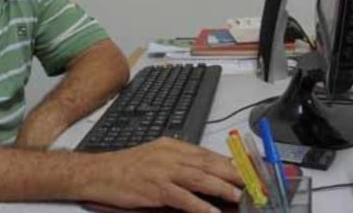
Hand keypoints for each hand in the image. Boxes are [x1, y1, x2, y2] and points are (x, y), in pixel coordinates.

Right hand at [81, 137, 242, 212]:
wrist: (100, 173)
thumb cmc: (127, 168)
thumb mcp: (157, 158)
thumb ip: (181, 164)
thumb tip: (208, 176)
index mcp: (172, 146)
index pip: (208, 154)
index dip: (230, 163)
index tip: (248, 171)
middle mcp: (170, 155)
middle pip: (208, 163)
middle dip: (233, 174)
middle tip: (253, 184)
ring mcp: (162, 171)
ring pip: (199, 177)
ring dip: (221, 187)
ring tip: (239, 196)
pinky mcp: (155, 188)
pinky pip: (181, 197)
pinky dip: (198, 205)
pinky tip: (211, 212)